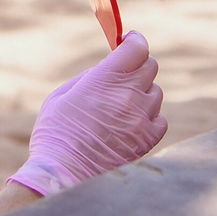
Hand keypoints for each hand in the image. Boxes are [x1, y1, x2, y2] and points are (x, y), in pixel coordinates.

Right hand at [9, 32, 166, 196]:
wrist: (64, 174)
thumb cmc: (56, 134)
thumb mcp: (61, 95)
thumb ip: (89, 78)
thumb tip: (106, 71)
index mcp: (105, 79)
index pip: (137, 47)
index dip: (134, 41)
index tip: (128, 41)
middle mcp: (128, 95)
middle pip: (150, 66)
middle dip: (137, 66)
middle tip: (123, 75)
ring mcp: (141, 118)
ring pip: (155, 93)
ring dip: (143, 93)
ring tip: (123, 105)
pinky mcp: (147, 140)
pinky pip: (160, 120)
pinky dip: (149, 118)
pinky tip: (132, 124)